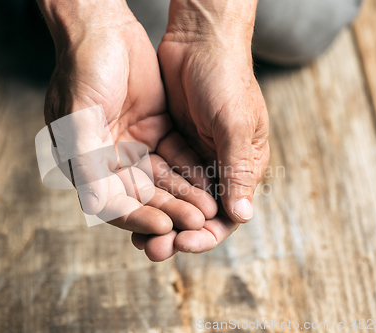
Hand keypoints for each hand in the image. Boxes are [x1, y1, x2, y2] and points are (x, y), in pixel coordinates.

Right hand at [37, 0, 216, 259]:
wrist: (103, 29)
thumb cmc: (82, 70)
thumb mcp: (78, 117)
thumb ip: (86, 162)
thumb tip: (93, 206)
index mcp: (84, 164)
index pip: (113, 202)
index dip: (138, 216)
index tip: (165, 227)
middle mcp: (109, 160)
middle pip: (142, 196)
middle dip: (169, 210)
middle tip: (195, 223)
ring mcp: (134, 145)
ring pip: (162, 180)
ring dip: (183, 195)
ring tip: (207, 210)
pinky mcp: (155, 129)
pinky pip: (175, 157)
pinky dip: (190, 171)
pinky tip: (209, 183)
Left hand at [140, 0, 269, 252]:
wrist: (199, 40)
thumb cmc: (226, 78)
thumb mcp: (236, 124)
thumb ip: (237, 169)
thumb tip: (240, 216)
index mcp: (243, 166)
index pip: (227, 215)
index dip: (205, 234)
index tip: (182, 244)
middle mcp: (219, 166)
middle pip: (198, 213)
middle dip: (177, 232)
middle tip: (153, 248)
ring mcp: (194, 155)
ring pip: (176, 198)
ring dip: (160, 217)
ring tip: (139, 236)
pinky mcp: (171, 142)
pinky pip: (160, 176)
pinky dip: (150, 193)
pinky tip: (132, 206)